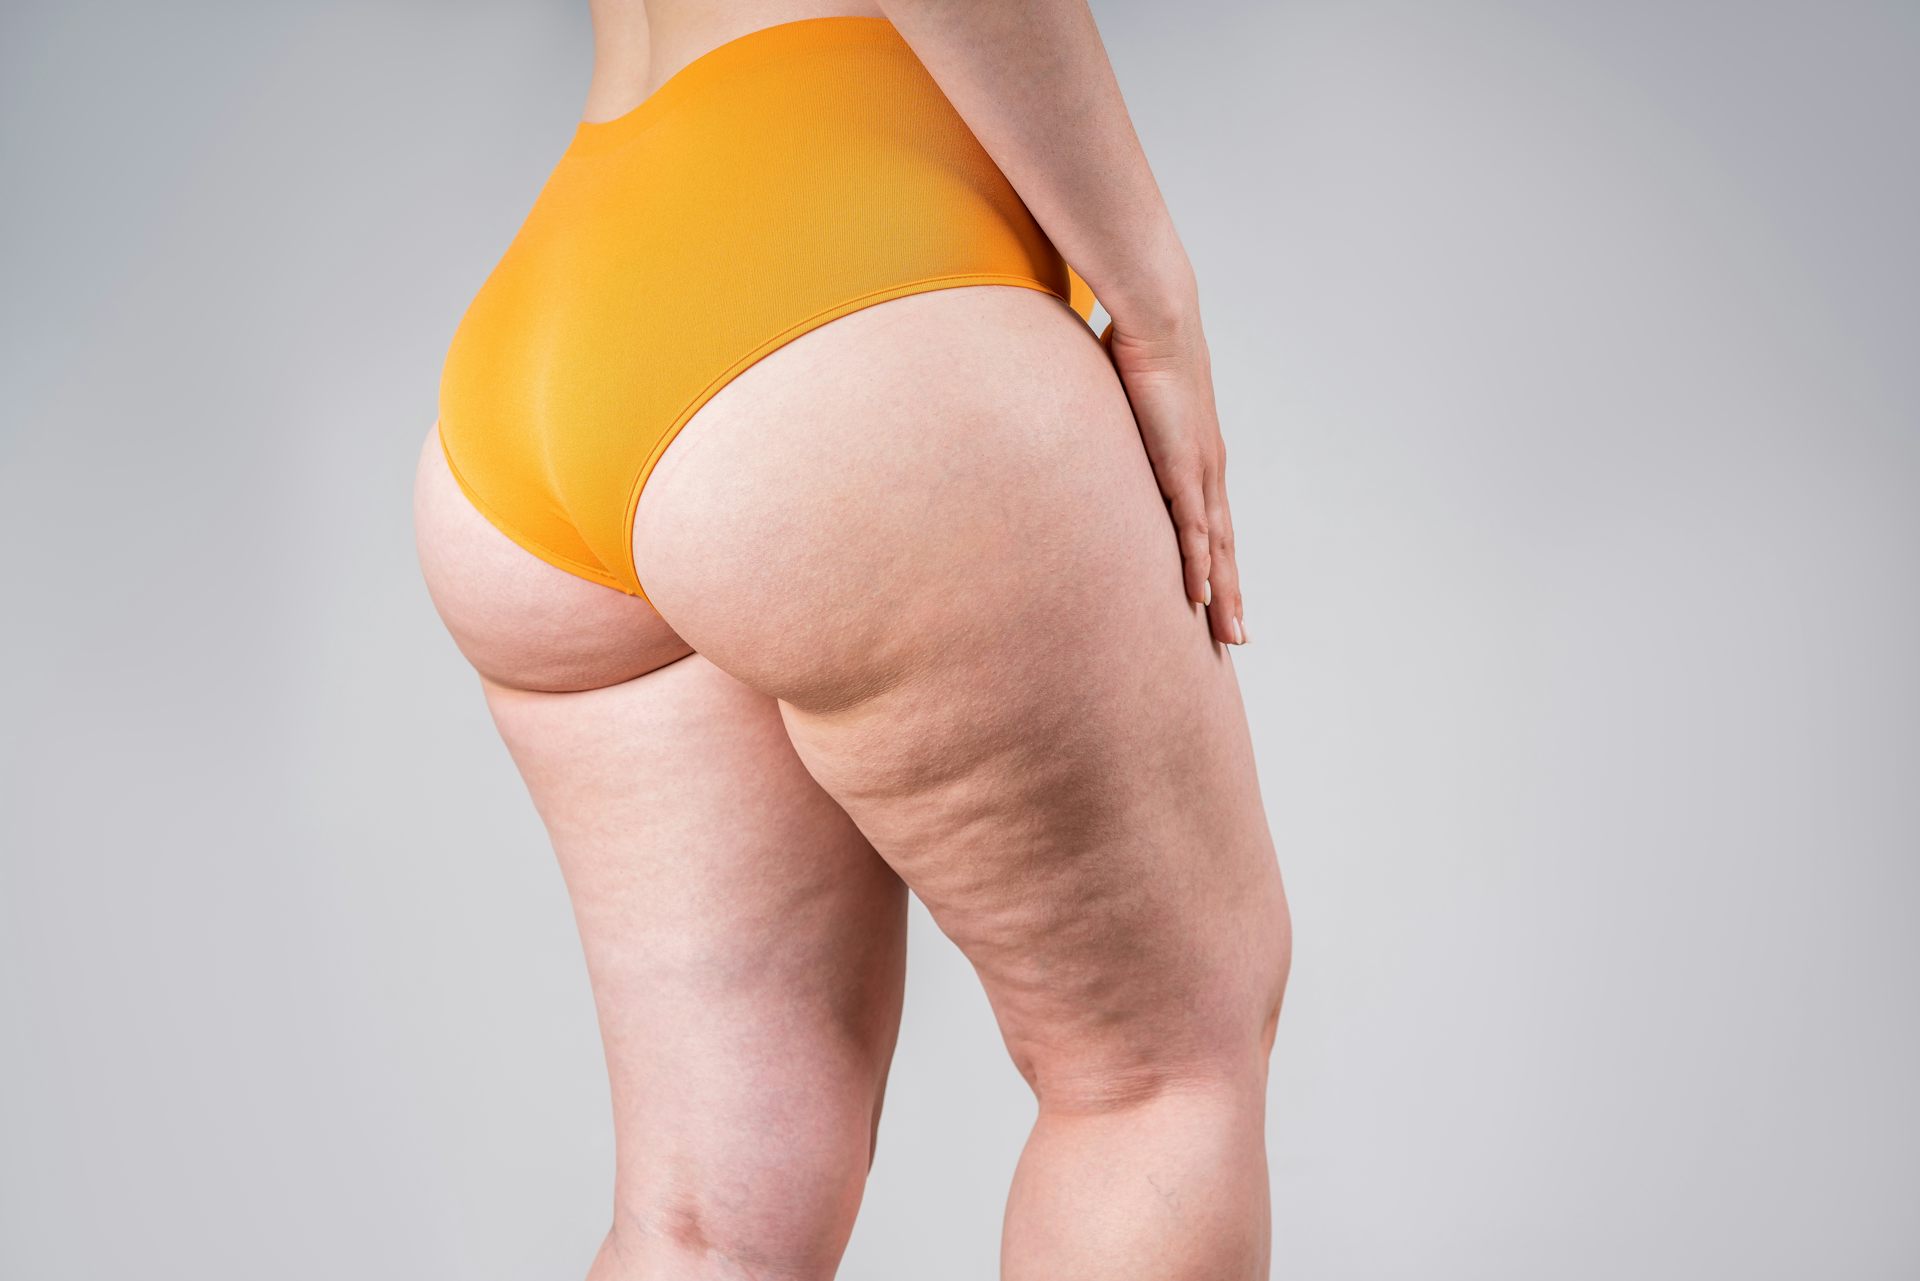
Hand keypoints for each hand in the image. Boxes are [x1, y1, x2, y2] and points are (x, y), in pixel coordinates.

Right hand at [1104, 308, 1245, 644]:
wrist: (1157, 316)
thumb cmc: (1139, 346)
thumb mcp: (1126, 399)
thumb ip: (1114, 424)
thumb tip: (1085, 425)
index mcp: (1196, 456)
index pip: (1212, 522)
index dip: (1218, 561)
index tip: (1219, 595)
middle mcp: (1208, 470)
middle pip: (1225, 547)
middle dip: (1231, 594)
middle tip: (1236, 637)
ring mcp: (1200, 471)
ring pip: (1218, 548)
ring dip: (1224, 593)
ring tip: (1230, 634)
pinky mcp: (1184, 467)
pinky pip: (1194, 529)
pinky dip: (1200, 565)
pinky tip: (1201, 595)